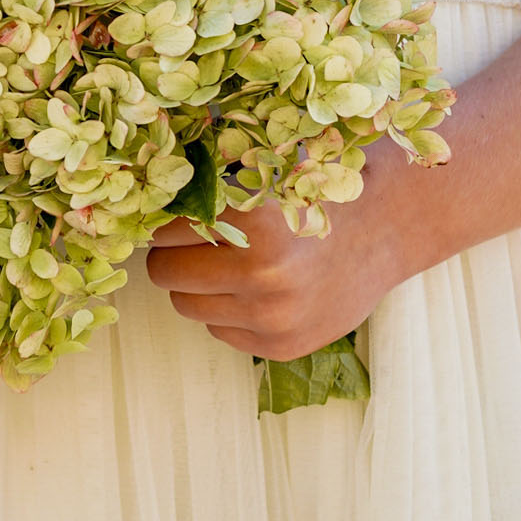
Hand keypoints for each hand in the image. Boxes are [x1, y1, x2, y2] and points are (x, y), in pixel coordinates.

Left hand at [146, 176, 412, 361]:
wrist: (385, 228)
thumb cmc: (314, 189)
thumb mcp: (264, 173)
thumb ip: (208, 183)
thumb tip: (135, 188)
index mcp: (253, 222)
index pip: (163, 230)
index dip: (167, 219)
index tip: (178, 213)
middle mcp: (262, 276)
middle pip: (164, 273)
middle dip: (175, 254)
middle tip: (199, 239)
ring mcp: (272, 318)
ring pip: (186, 306)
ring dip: (198, 284)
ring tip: (233, 261)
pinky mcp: (281, 347)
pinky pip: (220, 331)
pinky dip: (229, 310)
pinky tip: (260, 287)